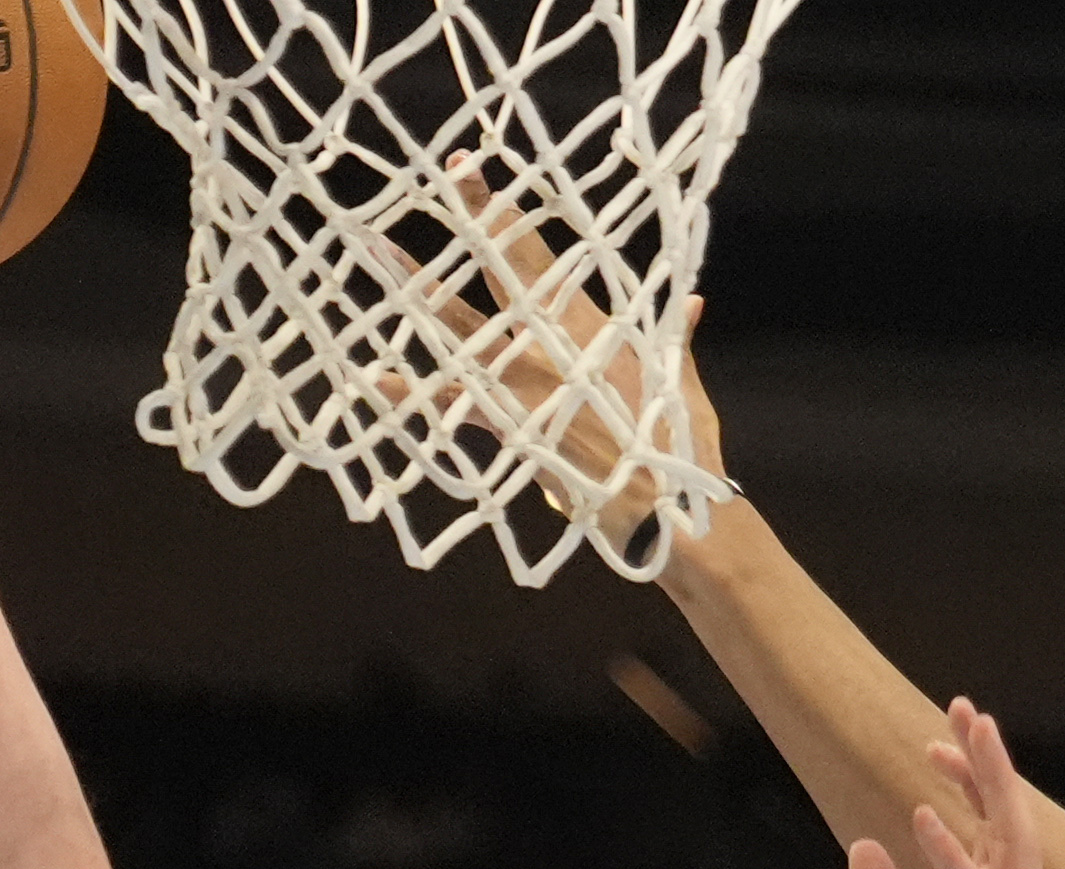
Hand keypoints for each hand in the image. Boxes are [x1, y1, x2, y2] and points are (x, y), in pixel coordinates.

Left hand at [369, 173, 725, 546]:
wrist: (662, 505)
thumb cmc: (674, 446)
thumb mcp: (678, 383)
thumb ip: (675, 338)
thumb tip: (692, 303)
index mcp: (587, 324)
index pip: (540, 252)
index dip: (506, 210)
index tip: (476, 167)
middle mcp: (550, 341)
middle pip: (501, 268)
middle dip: (475, 218)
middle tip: (447, 173)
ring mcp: (523, 379)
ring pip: (460, 323)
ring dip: (417, 288)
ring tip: (377, 250)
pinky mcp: (508, 421)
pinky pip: (450, 401)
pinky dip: (410, 392)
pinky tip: (372, 375)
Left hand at [852, 701, 1043, 868]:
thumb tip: (864, 846)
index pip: (986, 838)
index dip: (964, 786)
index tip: (933, 741)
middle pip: (1011, 828)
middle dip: (991, 766)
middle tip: (968, 707)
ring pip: (1014, 851)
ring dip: (993, 790)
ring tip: (971, 732)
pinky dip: (954, 861)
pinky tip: (923, 818)